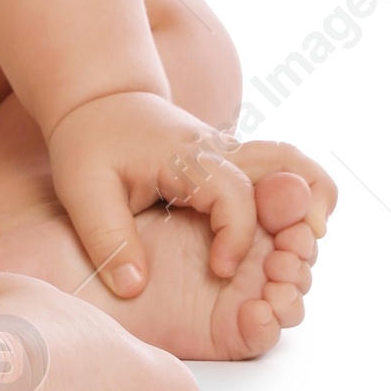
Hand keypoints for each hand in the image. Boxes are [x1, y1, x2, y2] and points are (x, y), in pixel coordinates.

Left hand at [45, 91, 337, 298]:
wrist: (98, 102)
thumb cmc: (88, 142)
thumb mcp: (83, 188)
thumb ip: (108, 237)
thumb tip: (134, 288)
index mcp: (189, 159)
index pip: (236, 195)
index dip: (237, 237)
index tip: (218, 269)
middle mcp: (223, 155)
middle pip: (292, 168)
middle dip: (304, 215)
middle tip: (292, 258)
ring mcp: (234, 161)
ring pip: (296, 171)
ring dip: (307, 212)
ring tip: (294, 259)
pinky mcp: (233, 172)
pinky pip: (282, 179)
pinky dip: (295, 207)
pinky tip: (284, 244)